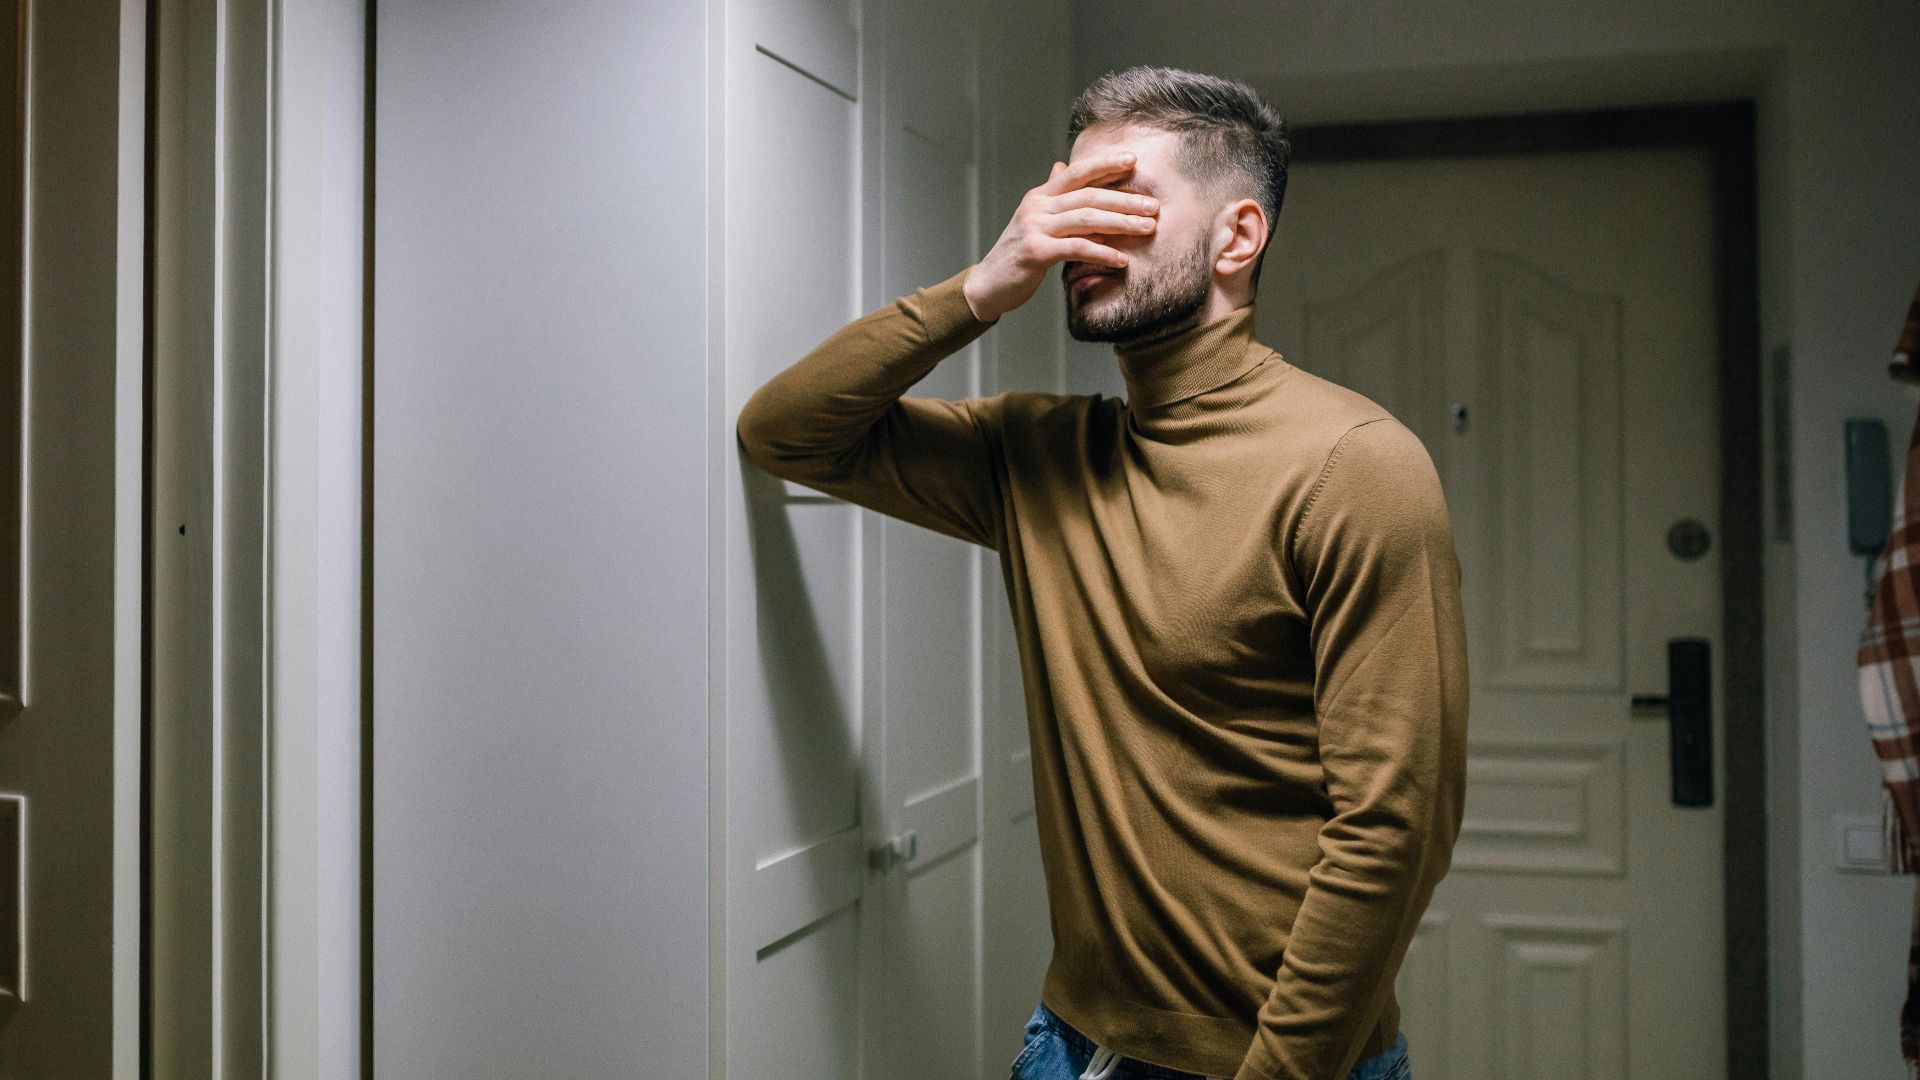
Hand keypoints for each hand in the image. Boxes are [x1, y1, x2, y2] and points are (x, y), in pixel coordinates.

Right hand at [962, 150, 1159, 322]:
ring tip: (1147, 228)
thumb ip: (1051, 194)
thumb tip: (1062, 166)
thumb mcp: (1034, 218)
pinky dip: (1102, 253)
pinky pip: (1077, 248)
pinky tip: (1121, 259)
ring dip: (1121, 223)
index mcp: (1040, 195)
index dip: (1105, 164)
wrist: (988, 284)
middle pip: (1089, 195)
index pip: (1077, 172)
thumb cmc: (1017, 253)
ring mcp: (1035, 227)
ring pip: (1086, 218)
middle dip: (1125, 199)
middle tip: (1153, 206)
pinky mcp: (1036, 252)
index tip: (1133, 161)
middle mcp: (1037, 206)